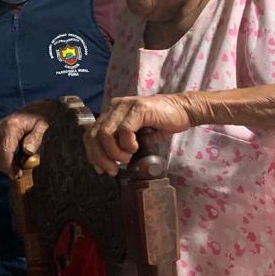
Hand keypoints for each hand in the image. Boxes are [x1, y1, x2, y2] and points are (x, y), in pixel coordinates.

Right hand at [0, 102, 52, 175]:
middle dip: (4, 167)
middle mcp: (0, 127)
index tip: (18, 175)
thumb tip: (28, 151)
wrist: (39, 109)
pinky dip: (2, 159)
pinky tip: (14, 163)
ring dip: (2, 164)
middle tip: (18, 175)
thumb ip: (36, 139)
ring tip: (17, 170)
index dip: (8, 166)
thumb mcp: (45, 127)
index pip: (3, 150)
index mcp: (11, 126)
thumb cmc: (43, 119)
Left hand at [84, 93, 207, 175]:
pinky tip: (136, 148)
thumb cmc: (162, 124)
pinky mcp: (138, 108)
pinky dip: (127, 144)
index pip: (91, 133)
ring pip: (106, 133)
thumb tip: (111, 162)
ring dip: (114, 152)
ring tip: (126, 159)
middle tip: (113, 169)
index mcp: (112, 113)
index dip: (92, 154)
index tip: (100, 169)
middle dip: (101, 157)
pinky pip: (124, 130)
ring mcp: (126, 106)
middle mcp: (115, 107)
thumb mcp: (138, 136)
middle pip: (94, 134)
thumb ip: (123, 144)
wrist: (183, 111)